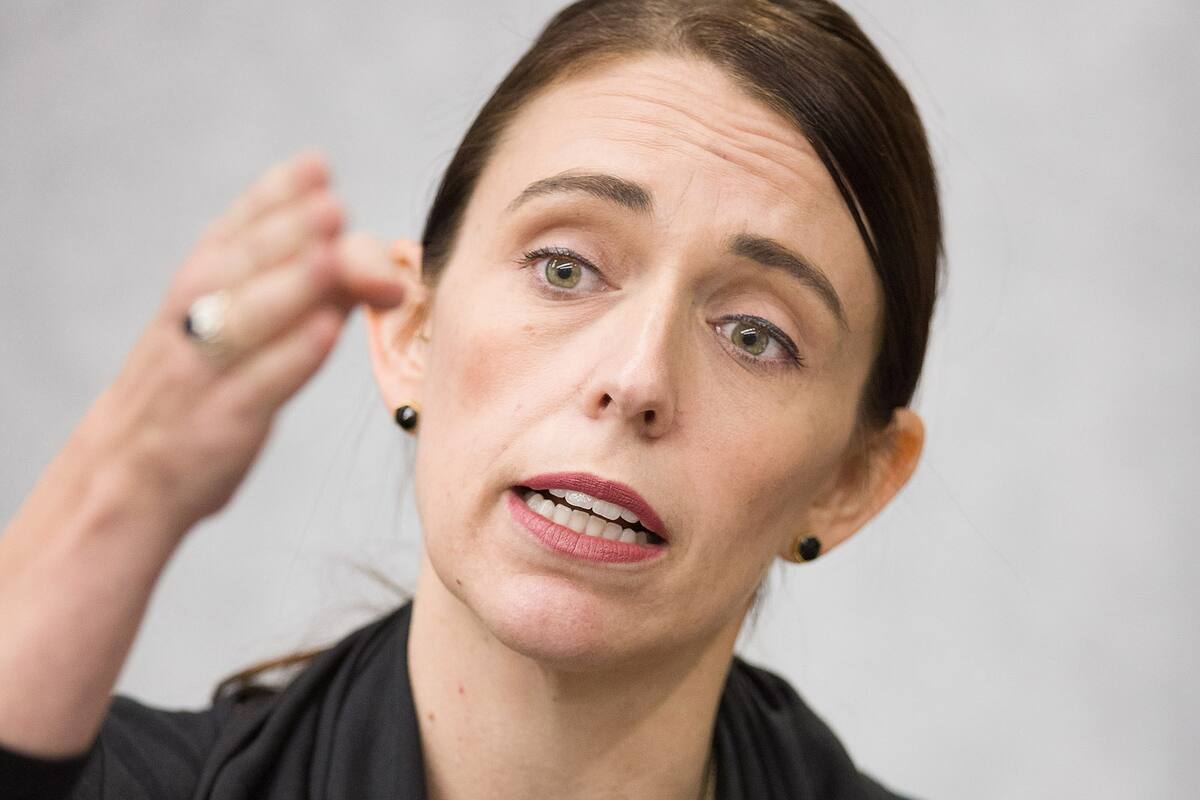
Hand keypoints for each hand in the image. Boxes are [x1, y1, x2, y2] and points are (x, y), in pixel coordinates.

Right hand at [94, 150, 408, 530]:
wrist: (124, 476)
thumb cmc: (200, 389)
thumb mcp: (241, 330)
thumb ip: (307, 292)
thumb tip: (376, 257)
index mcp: (196, 288)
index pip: (233, 231)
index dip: (273, 197)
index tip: (316, 165)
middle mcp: (191, 321)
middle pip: (238, 267)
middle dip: (285, 232)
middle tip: (332, 204)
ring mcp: (201, 373)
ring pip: (243, 320)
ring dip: (291, 285)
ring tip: (334, 256)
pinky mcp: (217, 425)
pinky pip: (254, 387)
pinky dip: (288, 359)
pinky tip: (328, 331)